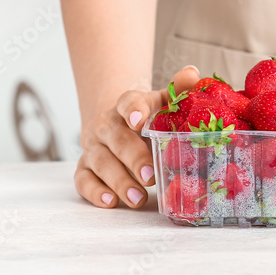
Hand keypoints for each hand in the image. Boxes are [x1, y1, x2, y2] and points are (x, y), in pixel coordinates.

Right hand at [74, 65, 200, 207]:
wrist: (118, 123)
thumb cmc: (149, 116)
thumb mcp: (165, 101)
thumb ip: (180, 89)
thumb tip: (192, 72)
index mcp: (129, 105)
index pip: (129, 102)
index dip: (134, 110)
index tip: (140, 121)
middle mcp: (107, 124)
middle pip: (117, 139)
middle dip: (134, 159)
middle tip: (151, 175)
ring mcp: (93, 146)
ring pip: (100, 162)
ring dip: (119, 181)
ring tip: (138, 198)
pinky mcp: (84, 166)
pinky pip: (83, 179)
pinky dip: (94, 192)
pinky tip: (111, 202)